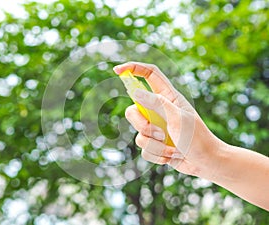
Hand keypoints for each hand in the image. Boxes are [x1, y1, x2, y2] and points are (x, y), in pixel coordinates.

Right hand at [114, 62, 224, 177]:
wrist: (206, 163)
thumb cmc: (198, 138)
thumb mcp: (178, 118)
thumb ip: (157, 104)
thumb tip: (135, 93)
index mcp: (168, 97)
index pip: (149, 75)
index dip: (133, 69)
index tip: (117, 70)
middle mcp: (159, 110)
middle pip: (133, 110)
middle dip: (142, 125)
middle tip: (161, 133)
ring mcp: (155, 127)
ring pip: (138, 134)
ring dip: (155, 145)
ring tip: (172, 148)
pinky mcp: (154, 144)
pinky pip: (144, 149)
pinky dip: (157, 155)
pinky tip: (171, 156)